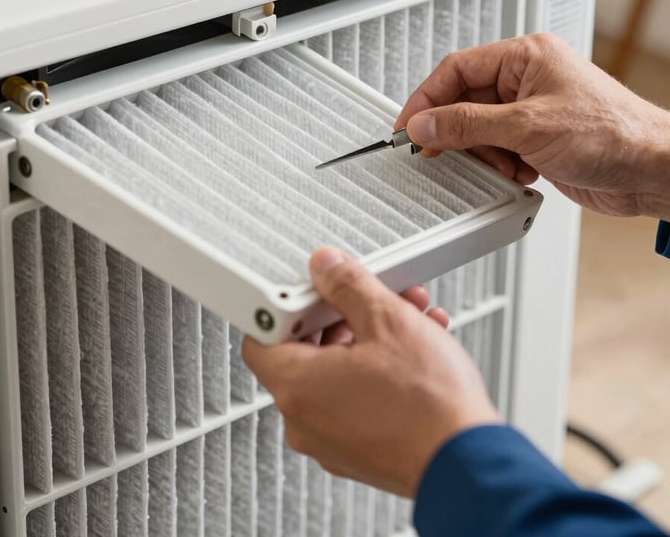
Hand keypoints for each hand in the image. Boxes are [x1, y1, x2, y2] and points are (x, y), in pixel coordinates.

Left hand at [242, 247, 498, 496]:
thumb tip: (326, 267)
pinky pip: (356, 399)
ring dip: (370, 338)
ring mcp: (331, 440)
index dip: (284, 307)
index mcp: (297, 385)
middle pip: (306, 351)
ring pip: (339, 373)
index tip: (308, 292)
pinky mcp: (360, 451)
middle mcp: (304, 419)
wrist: (471, 465)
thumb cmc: (429, 406)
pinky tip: (416, 350)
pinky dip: (379, 371)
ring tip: (408, 318)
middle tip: (370, 299)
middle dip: (344, 316)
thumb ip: (348, 286)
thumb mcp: (387, 321)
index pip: (261, 337)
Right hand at [395, 33, 669, 217]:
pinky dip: (500, 164)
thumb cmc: (613, 133)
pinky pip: (496, 148)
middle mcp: (525, 79)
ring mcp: (530, 110)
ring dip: (482, 153)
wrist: (652, 170)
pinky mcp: (535, 138)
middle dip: (457, 132)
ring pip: (477, 129)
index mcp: (524, 57)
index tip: (407, 126)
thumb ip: (467, 124)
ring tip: (504, 162)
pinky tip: (521, 171)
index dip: (426, 98)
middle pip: (463, 101)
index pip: (456, 69)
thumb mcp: (527, 126)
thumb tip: (424, 124)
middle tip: (439, 151)